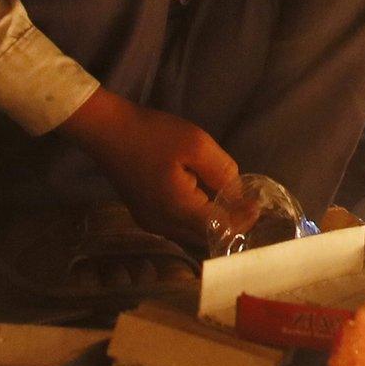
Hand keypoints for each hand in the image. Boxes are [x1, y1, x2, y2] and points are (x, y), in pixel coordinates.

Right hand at [55, 89, 240, 243]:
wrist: (106, 130)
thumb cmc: (152, 134)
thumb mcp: (196, 144)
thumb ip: (222, 171)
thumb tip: (236, 192)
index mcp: (178, 210)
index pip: (220, 228)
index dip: (243, 219)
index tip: (258, 203)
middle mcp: (163, 225)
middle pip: (206, 236)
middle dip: (230, 223)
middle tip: (248, 203)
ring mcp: (150, 221)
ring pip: (191, 232)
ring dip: (212, 221)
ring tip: (230, 200)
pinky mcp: (143, 213)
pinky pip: (177, 224)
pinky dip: (195, 216)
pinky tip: (203, 197)